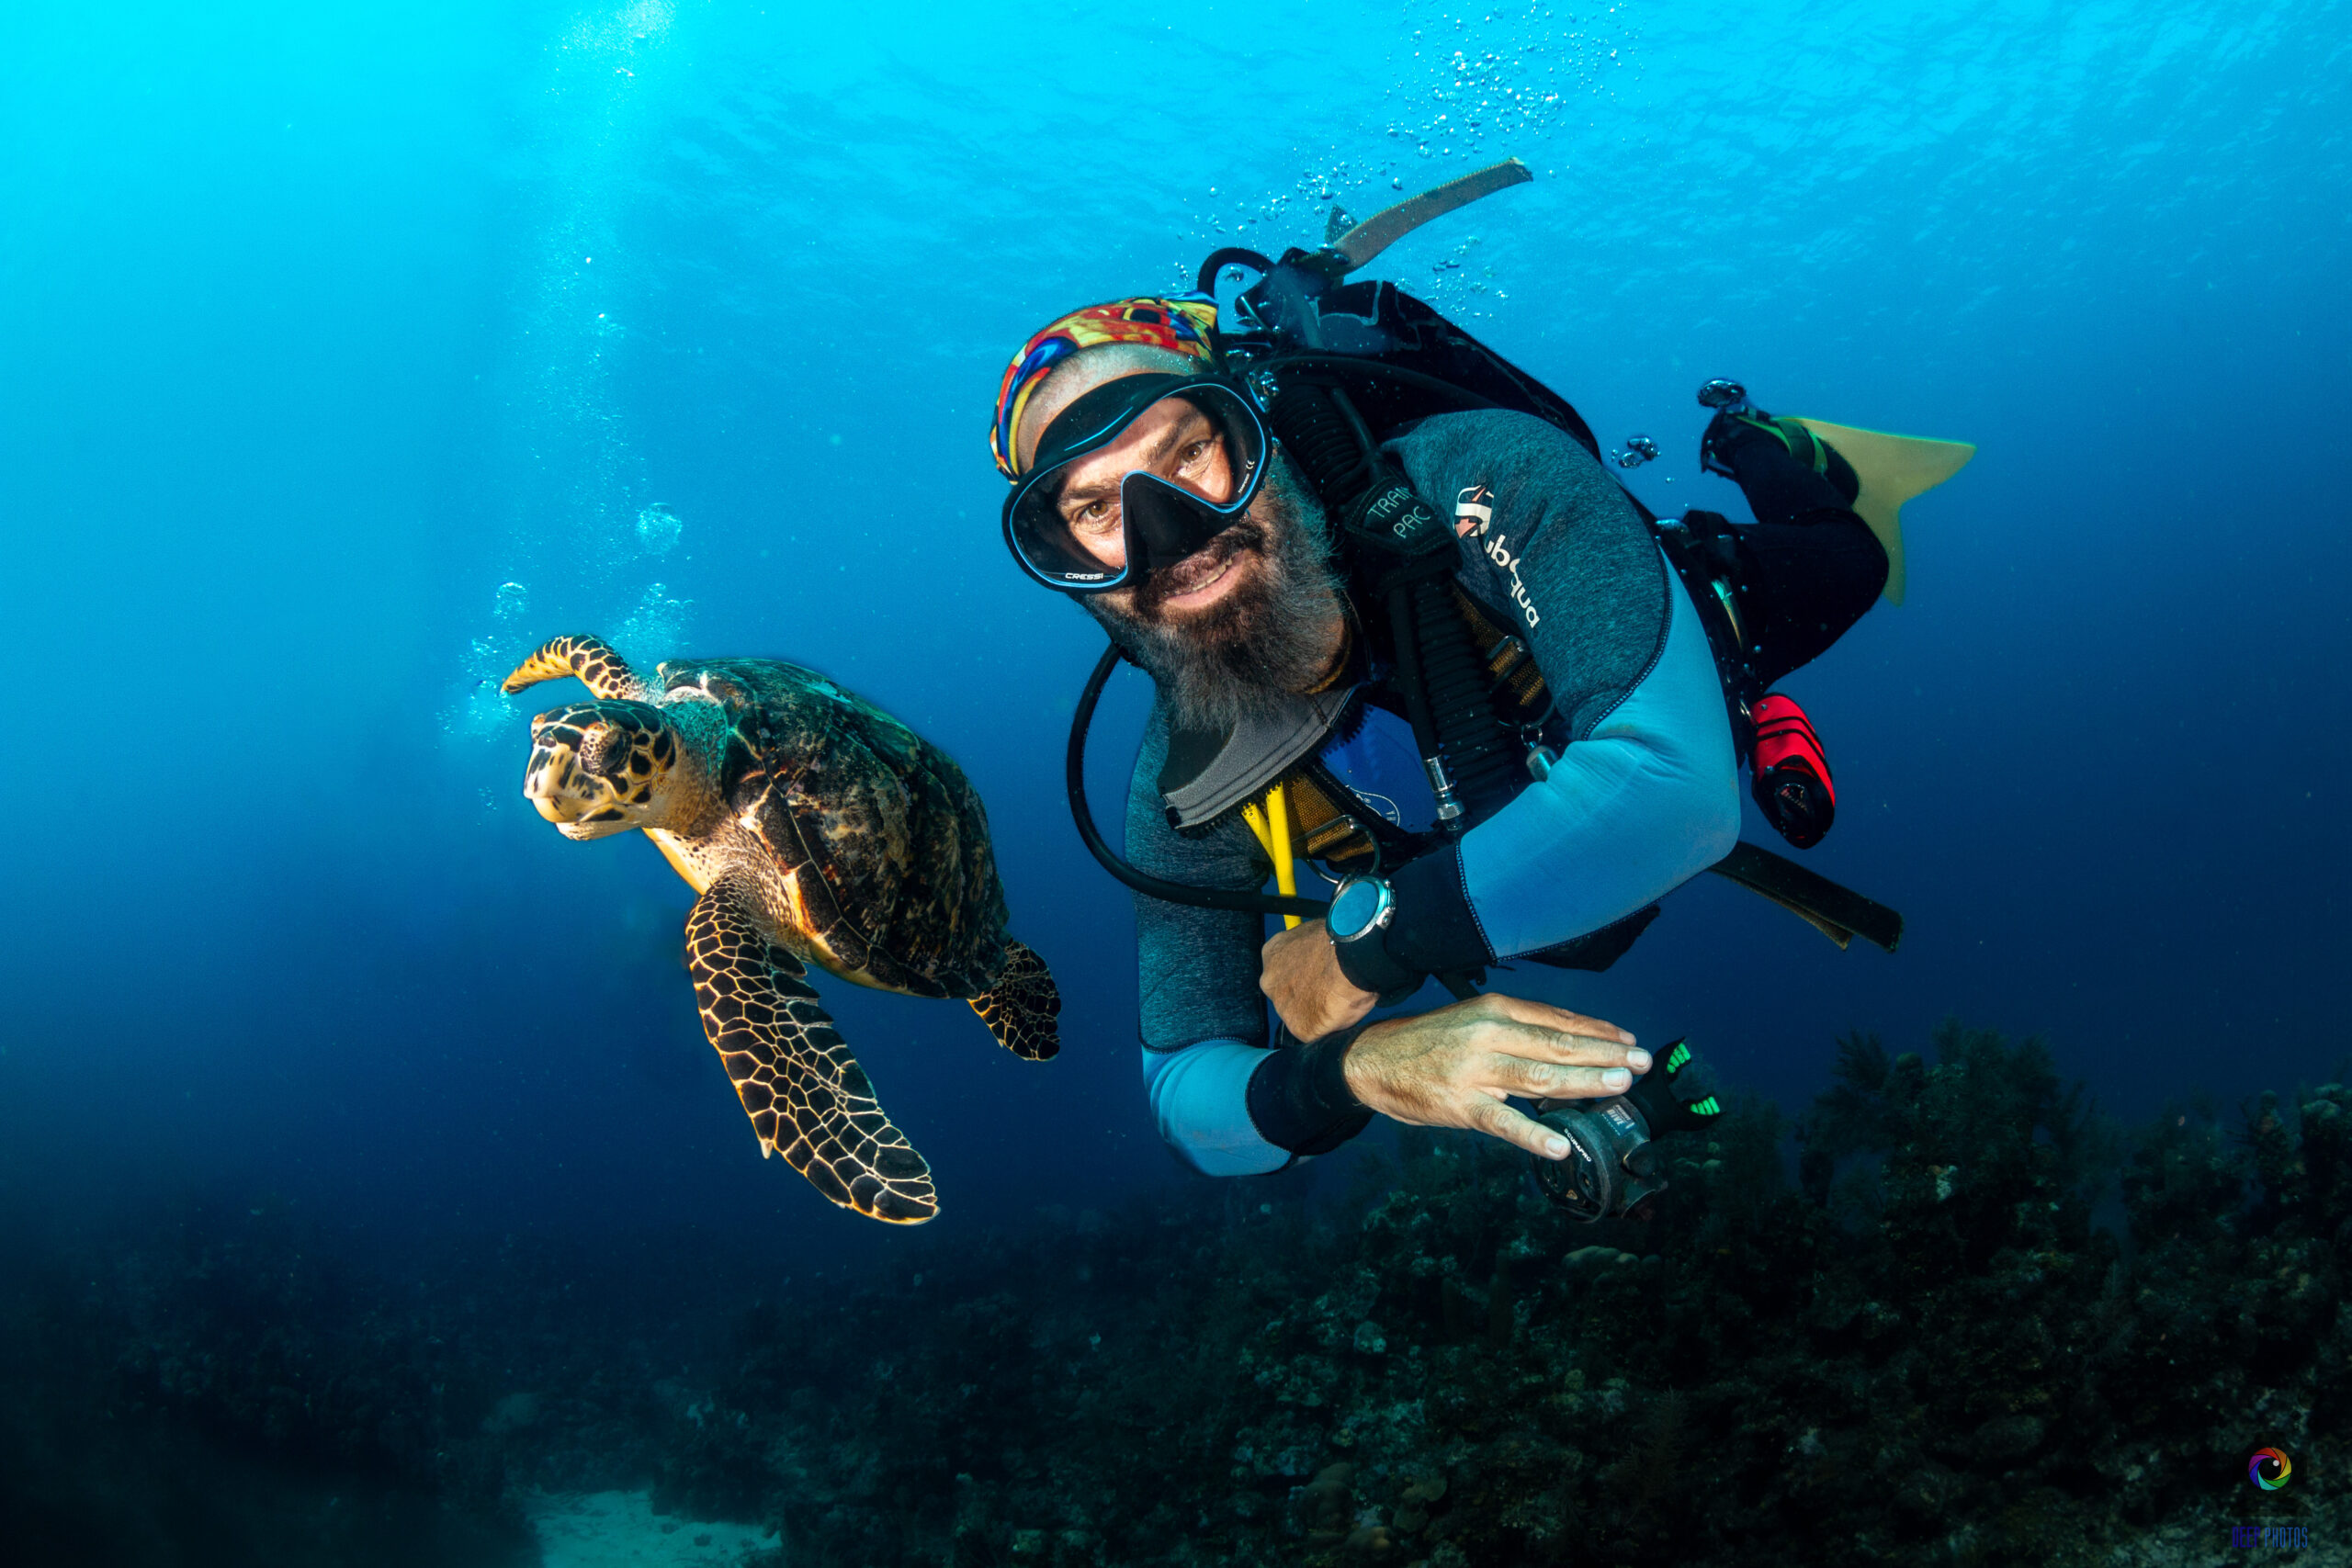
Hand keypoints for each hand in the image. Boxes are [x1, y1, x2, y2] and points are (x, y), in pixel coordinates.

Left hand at [1259, 919, 1377, 1040]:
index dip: (1303, 974)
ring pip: (1300, 1015)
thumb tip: (1318, 960)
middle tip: (1329, 990)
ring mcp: (1283, 1008)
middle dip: (1304, 995)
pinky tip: (1342, 1012)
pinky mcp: (1301, 1029)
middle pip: (1286, 995)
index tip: (1318, 975)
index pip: (1283, 970)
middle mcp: (1269, 982)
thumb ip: (1307, 953)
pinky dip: (1329, 1026)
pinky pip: (1316, 1031)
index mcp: (1272, 953)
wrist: (1352, 959)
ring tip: (1340, 1001)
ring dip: (1316, 1012)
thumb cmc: (1339, 941)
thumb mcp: (1313, 935)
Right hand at [1340, 993, 1648, 1160]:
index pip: (1556, 1019)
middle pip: (1557, 1045)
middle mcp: (1489, 1034)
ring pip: (1540, 1077)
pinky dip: (1532, 1135)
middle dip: (1605, 1054)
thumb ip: (1516, 1031)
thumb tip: (1568, 1043)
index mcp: (1494, 1010)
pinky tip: (1559, 1145)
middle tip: (1642, 1063)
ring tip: (1619, 1085)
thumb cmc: (1428, 1043)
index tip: (1629, 1040)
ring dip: (1585, 1081)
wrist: (1370, 1060)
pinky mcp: (1459, 1104)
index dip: (1596, 1030)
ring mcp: (1474, 1070)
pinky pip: (1503, 1122)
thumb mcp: (1472, 1021)